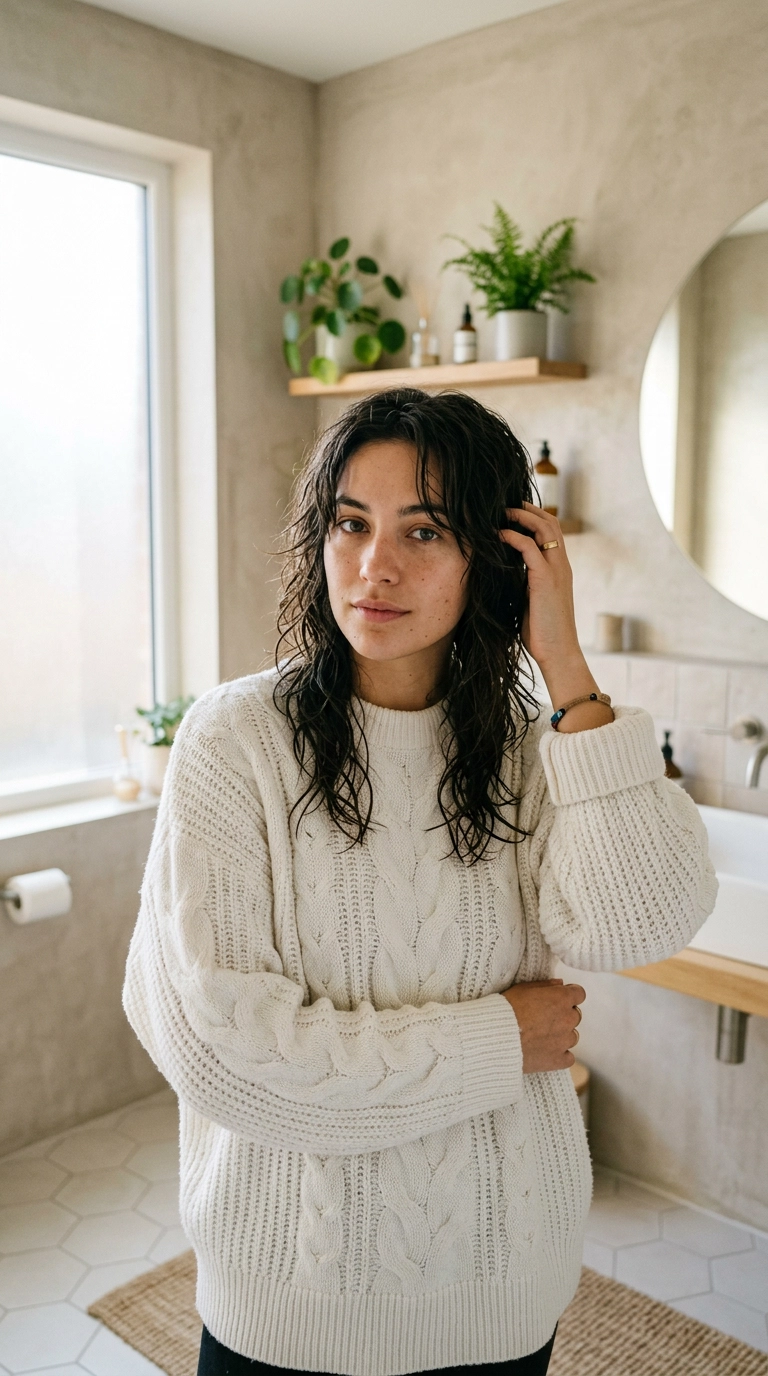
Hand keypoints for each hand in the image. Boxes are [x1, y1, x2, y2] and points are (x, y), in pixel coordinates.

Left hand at [500, 503, 579, 673]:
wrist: (558, 653)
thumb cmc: (543, 633)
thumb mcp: (533, 602)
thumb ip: (526, 585)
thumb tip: (506, 577)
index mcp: (560, 570)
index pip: (553, 532)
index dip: (535, 517)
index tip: (513, 512)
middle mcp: (561, 566)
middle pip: (551, 522)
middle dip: (528, 509)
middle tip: (505, 504)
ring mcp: (556, 571)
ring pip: (544, 529)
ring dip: (521, 516)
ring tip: (501, 512)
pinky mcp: (545, 580)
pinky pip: (530, 548)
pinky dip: (514, 536)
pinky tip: (499, 534)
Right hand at [502, 978, 584, 1072]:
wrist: (495, 1037)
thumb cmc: (507, 1009)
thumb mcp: (523, 989)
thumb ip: (546, 985)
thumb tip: (561, 984)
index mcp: (561, 999)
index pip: (579, 994)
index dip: (569, 995)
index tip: (559, 999)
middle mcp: (568, 1019)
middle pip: (575, 1015)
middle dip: (563, 1015)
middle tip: (543, 1018)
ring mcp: (564, 1041)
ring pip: (572, 1036)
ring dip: (561, 1035)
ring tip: (541, 1036)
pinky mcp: (558, 1060)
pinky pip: (568, 1057)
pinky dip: (559, 1055)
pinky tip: (545, 1051)